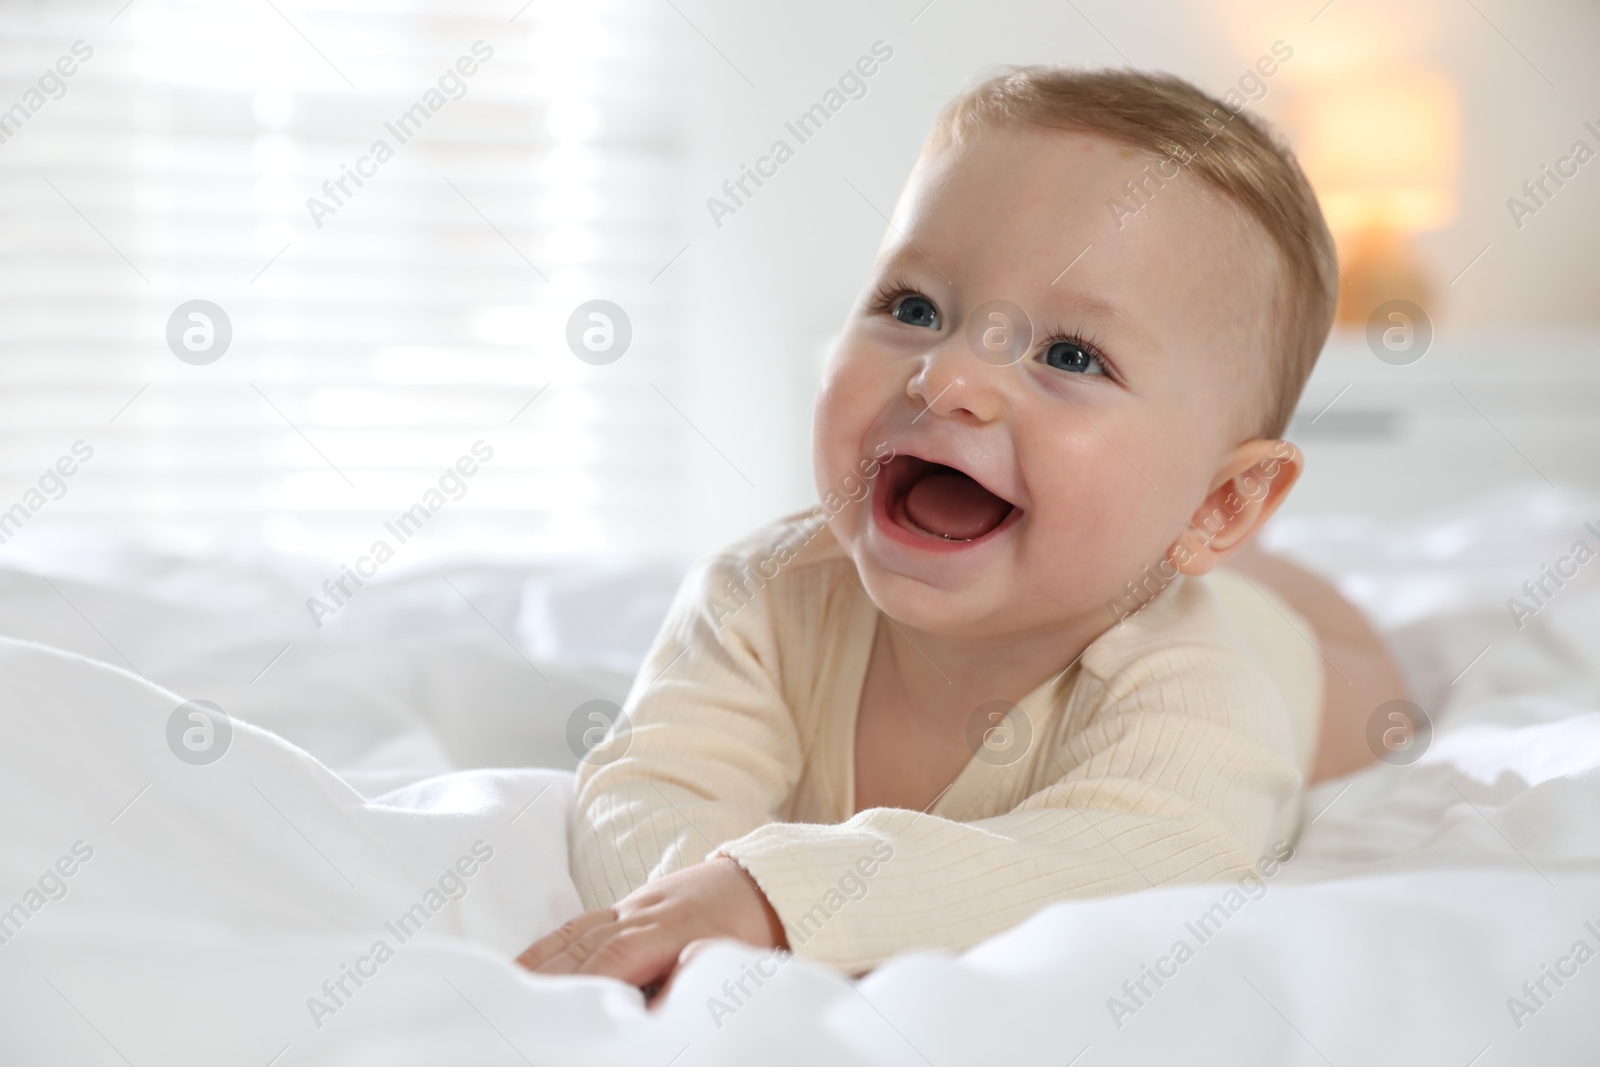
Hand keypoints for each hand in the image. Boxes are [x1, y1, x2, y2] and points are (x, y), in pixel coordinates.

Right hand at [515, 857, 785, 994]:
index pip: (612, 958)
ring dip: (537, 961)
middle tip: (509, 1008)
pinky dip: (548, 945)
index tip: (550, 1011)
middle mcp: (642, 913)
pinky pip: (578, 924)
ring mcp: (631, 906)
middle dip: (544, 977)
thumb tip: (649, 1013)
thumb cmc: (751, 931)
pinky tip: (527, 964)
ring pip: (574, 933)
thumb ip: (689, 984)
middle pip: (582, 946)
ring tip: (504, 989)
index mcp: (670, 928)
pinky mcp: (625, 907)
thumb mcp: (732, 962)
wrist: (760, 881)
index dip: (578, 983)